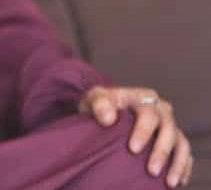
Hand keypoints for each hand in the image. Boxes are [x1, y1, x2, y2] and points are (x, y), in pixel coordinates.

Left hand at [78, 86, 192, 187]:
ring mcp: (169, 125)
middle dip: (161, 151)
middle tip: (151, 170)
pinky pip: (184, 153)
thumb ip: (99, 104)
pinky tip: (178, 180)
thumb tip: (108, 119)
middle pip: (168, 129)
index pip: (148, 113)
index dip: (143, 131)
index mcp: (143, 98)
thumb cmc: (100, 105)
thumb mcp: (94, 98)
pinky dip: (183, 166)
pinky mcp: (174, 139)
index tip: (133, 149)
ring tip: (169, 181)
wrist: (105, 111)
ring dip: (177, 162)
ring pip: (180, 142)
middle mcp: (160, 110)